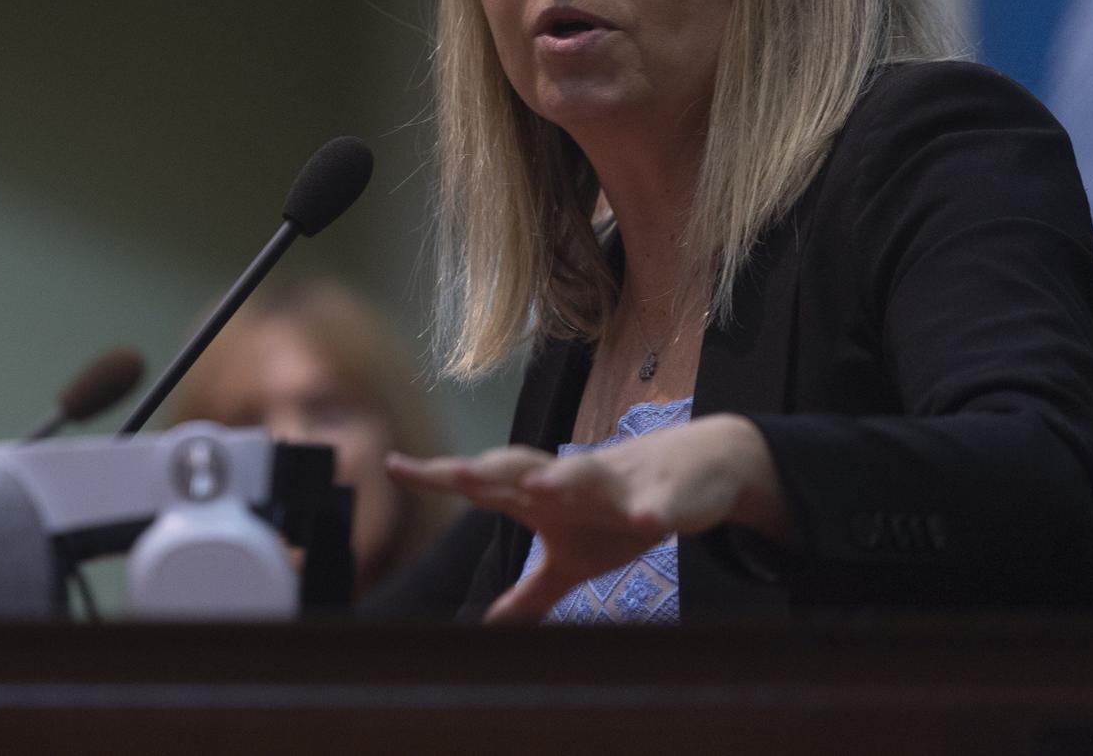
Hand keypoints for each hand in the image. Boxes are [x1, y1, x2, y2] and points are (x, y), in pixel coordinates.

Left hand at [386, 414, 793, 623]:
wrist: (699, 471)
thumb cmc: (620, 510)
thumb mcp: (574, 559)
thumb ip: (532, 590)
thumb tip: (490, 627)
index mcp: (544, 494)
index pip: (485, 481)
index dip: (441, 474)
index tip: (393, 466)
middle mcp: (573, 480)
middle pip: (525, 469)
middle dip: (490, 471)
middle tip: (454, 473)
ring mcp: (620, 483)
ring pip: (589, 476)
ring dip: (566, 480)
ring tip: (542, 489)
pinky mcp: (667, 494)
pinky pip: (661, 502)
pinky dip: (655, 509)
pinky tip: (649, 518)